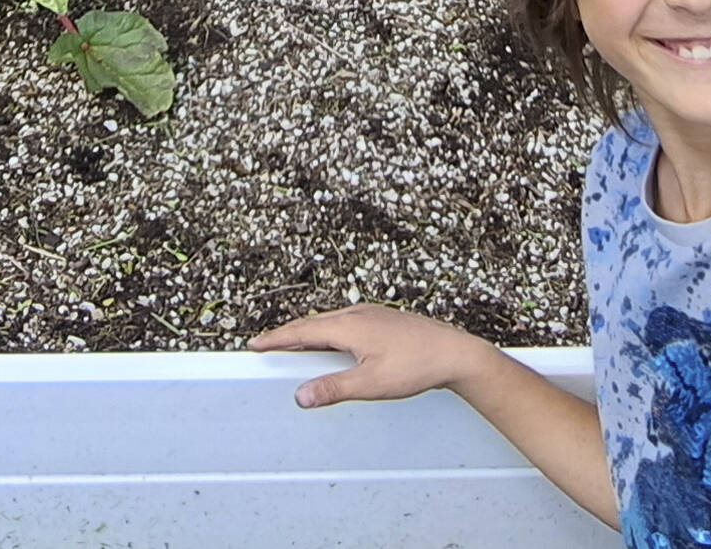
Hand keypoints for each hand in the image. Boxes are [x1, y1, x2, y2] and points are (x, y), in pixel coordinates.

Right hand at [250, 302, 490, 407]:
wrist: (455, 352)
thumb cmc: (417, 366)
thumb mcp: (371, 384)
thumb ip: (334, 389)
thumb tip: (301, 396)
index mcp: (348, 326)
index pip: (301, 332)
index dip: (276, 338)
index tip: (255, 343)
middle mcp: (356, 314)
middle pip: (312, 324)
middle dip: (287, 334)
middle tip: (267, 345)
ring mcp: (370, 315)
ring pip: (329, 322)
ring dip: (308, 333)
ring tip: (294, 345)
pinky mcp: (382, 320)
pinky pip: (344, 323)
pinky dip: (327, 332)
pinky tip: (334, 344)